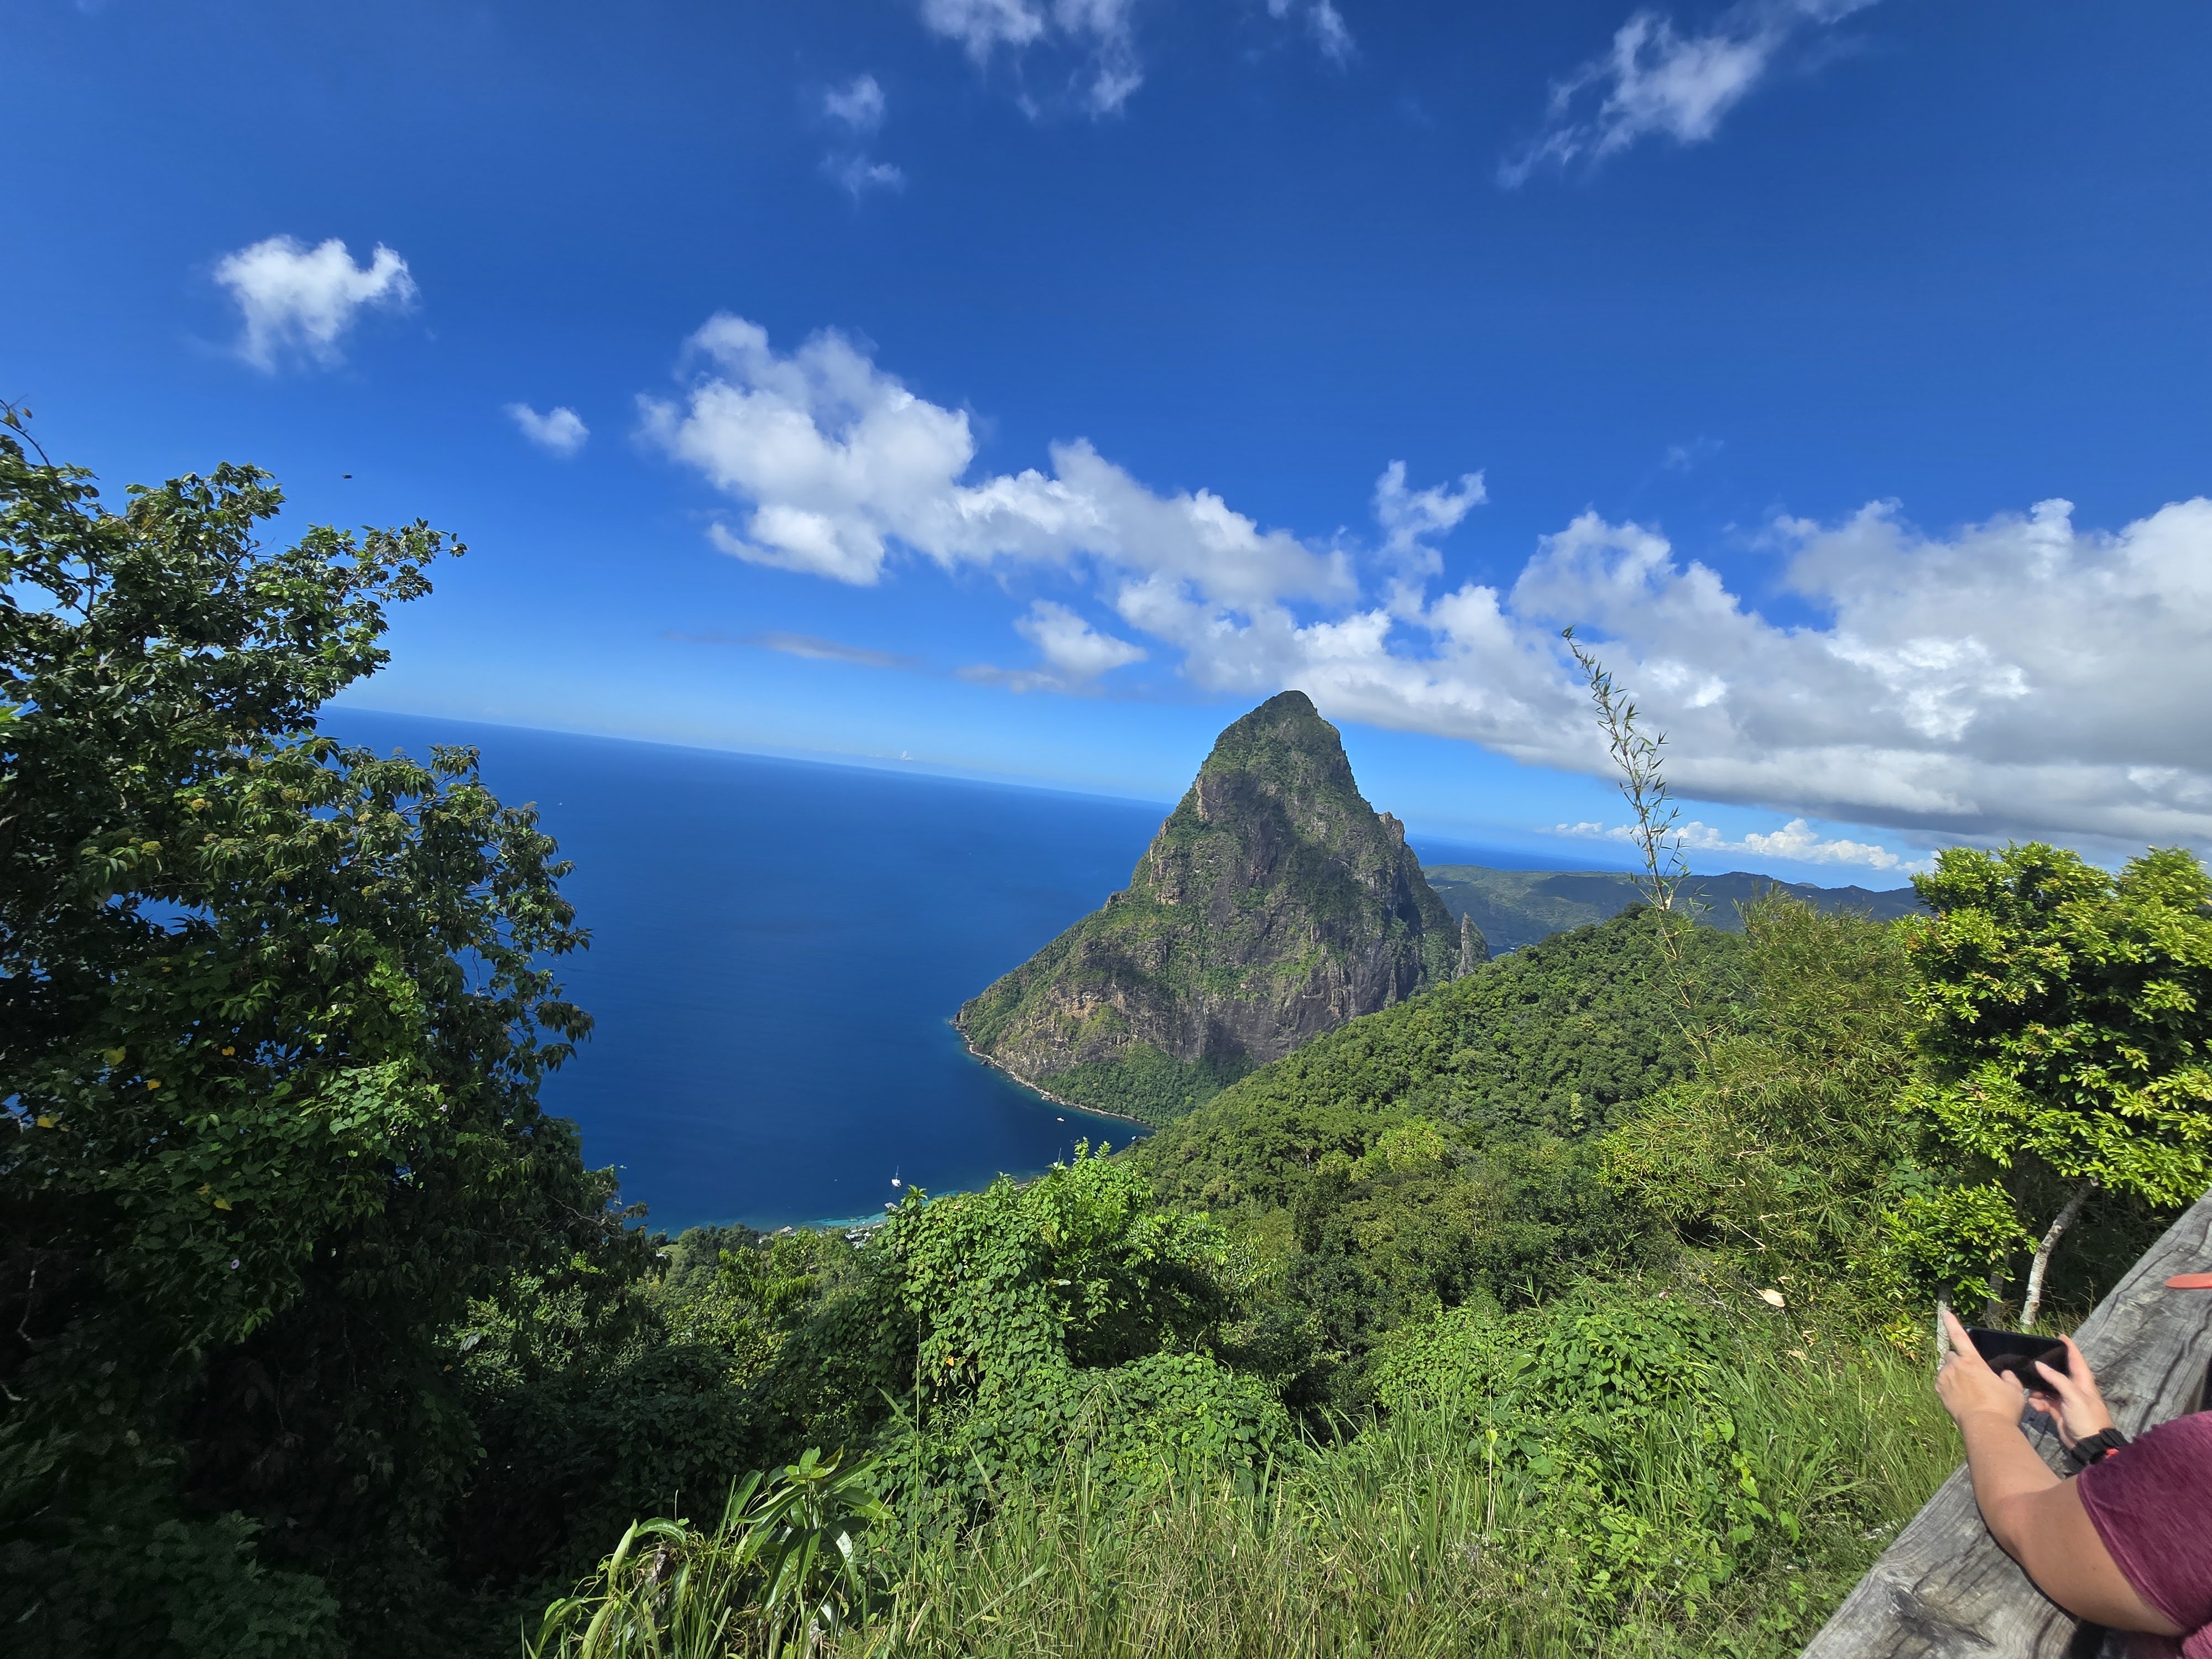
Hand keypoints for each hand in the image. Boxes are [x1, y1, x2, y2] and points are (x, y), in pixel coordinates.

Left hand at [1937, 1305, 2026, 1427]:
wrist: (1986, 1427)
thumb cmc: (2003, 1407)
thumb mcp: (2014, 1391)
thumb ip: (2009, 1379)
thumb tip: (2005, 1375)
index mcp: (1973, 1361)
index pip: (1960, 1337)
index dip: (1952, 1324)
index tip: (1945, 1312)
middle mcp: (1955, 1366)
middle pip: (1953, 1357)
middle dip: (1960, 1362)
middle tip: (1973, 1377)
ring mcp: (1945, 1379)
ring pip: (1947, 1370)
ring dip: (1955, 1375)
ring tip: (1970, 1392)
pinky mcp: (1939, 1392)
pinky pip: (1942, 1383)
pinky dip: (1949, 1387)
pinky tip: (1962, 1398)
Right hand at [2024, 1334, 2115, 1448]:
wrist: (2090, 1445)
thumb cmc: (2086, 1417)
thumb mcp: (2074, 1396)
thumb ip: (2057, 1379)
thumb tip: (2039, 1365)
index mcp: (2083, 1382)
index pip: (2077, 1360)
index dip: (2070, 1347)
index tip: (2060, 1336)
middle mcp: (2074, 1389)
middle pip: (2059, 1373)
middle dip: (2046, 1368)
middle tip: (2032, 1362)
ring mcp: (2066, 1401)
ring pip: (2048, 1388)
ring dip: (2039, 1388)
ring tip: (2031, 1391)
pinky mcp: (2058, 1412)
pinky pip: (2045, 1402)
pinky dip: (2038, 1402)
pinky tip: (2034, 1405)